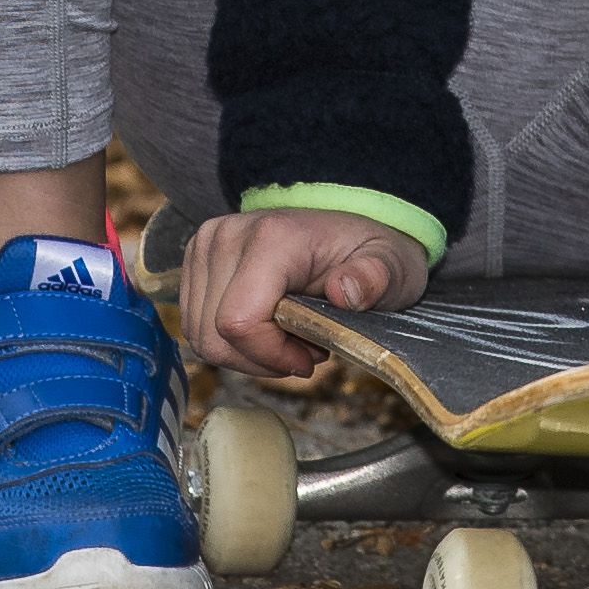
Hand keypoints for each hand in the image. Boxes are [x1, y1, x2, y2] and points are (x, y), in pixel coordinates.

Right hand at [180, 205, 426, 378]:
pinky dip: (230, 342)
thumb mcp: (392, 267)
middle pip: (214, 336)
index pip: (239, 321)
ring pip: (201, 336)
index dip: (271, 356)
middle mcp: (227, 235)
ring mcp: (206, 246)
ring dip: (245, 353)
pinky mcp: (196, 261)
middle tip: (304, 351)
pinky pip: (196, 326)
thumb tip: (344, 291)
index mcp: (272, 237)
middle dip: (260, 359)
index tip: (311, 357)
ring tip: (289, 338)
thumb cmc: (370, 253)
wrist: (348, 228)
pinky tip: (266, 330)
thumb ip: (375, 278)